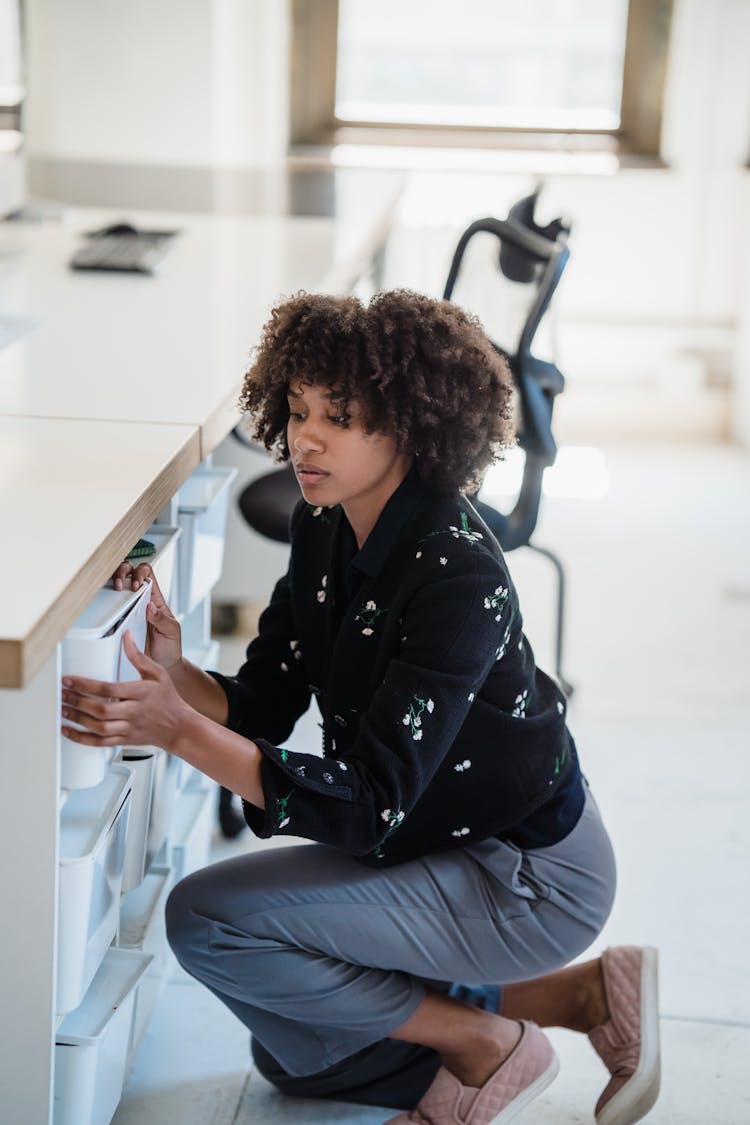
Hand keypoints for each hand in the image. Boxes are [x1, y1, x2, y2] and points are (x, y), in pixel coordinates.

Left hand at [61, 630, 189, 751]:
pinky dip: (82, 738)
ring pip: (99, 728)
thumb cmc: (168, 699)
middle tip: (62, 695)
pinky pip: (100, 742)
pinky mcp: (124, 740)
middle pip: (101, 710)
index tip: (70, 680)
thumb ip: (139, 656)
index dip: (86, 685)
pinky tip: (69, 731)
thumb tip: (126, 638)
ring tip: (62, 710)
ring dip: (77, 720)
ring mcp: (129, 728)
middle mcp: (134, 712)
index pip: (109, 689)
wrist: (178, 727)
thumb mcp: (158, 673)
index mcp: (141, 693)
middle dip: (77, 703)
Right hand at [111, 561, 181, 670]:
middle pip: (128, 574)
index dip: (140, 572)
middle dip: (122, 572)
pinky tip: (104, 604)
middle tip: (121, 586)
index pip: (147, 574)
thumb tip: (150, 606)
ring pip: (116, 587)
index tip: (136, 584)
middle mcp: (140, 602)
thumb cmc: (169, 646)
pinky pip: (109, 608)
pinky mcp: (119, 622)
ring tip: (114, 590)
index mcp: (155, 599)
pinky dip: (105, 601)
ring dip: (112, 581)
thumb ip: (162, 618)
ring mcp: (128, 610)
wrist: (162, 666)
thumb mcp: (171, 631)